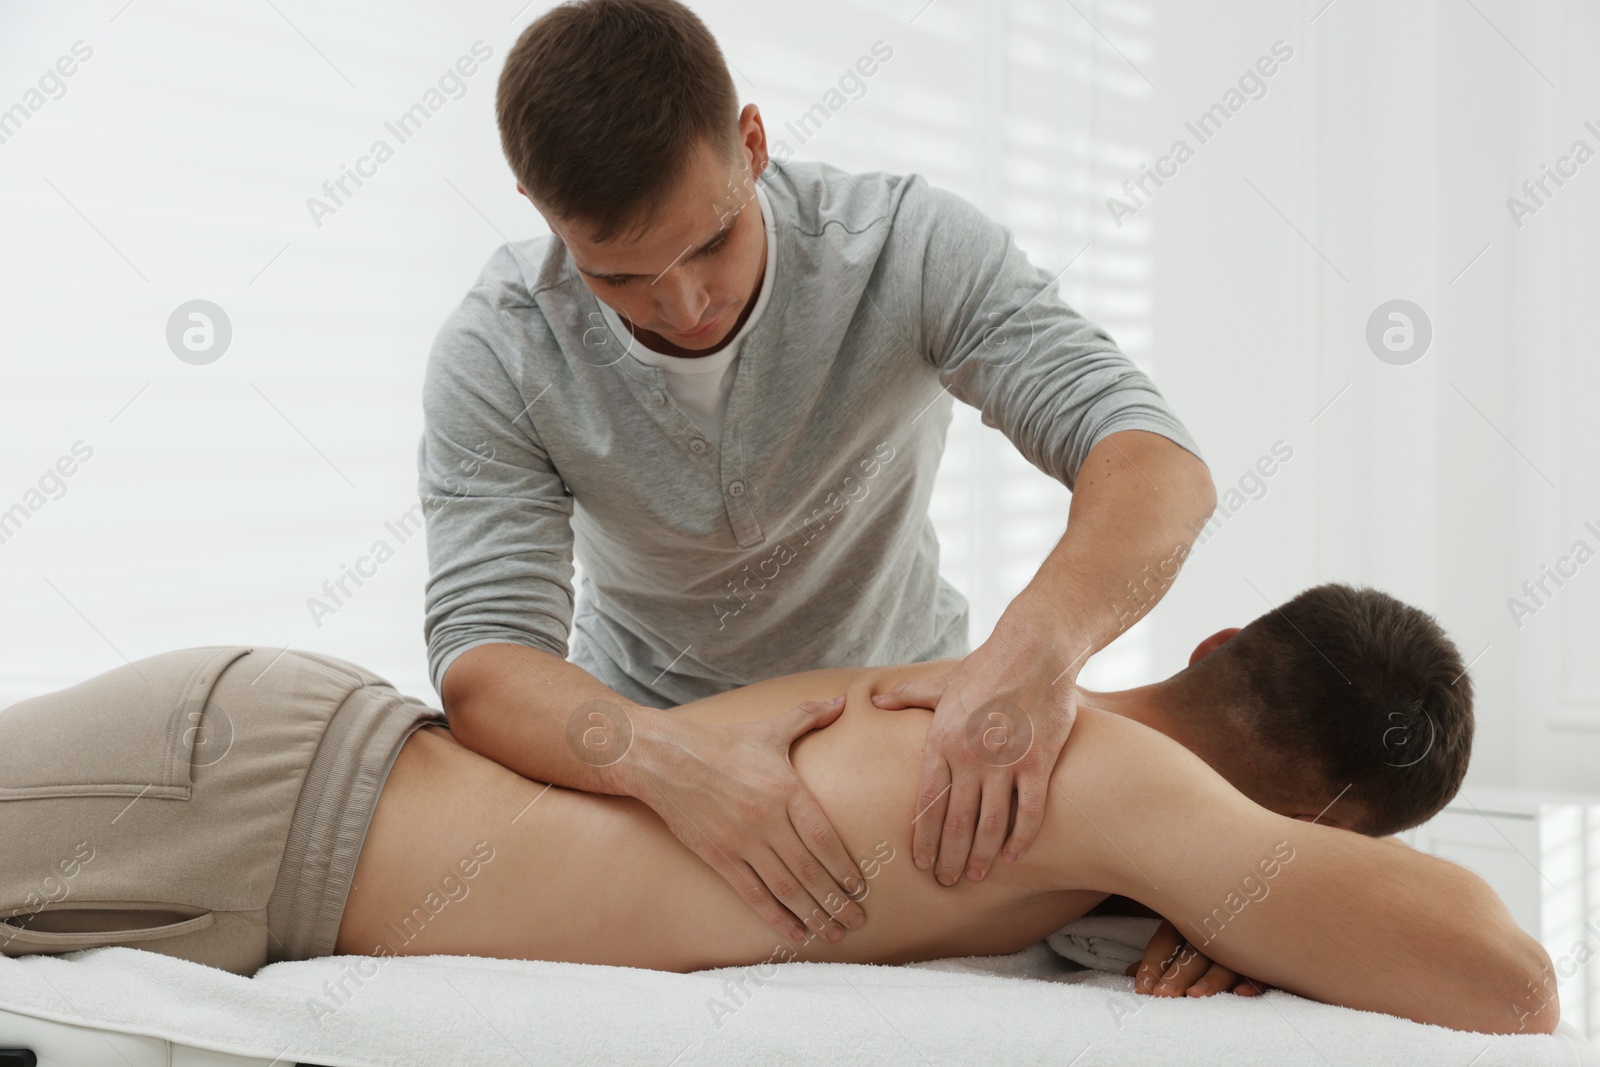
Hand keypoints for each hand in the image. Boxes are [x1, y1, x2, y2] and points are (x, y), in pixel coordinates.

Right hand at [625, 697, 867, 945]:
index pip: (824, 838)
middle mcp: (766, 819)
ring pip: (786, 888)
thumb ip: (810, 716)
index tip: (862, 889)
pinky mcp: (719, 857)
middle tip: (859, 921)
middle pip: (811, 870)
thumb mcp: (769, 728)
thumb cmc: (722, 743)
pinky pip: (753, 894)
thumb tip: (844, 700)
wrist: (665, 759)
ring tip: (836, 933)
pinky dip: (776, 918)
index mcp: (785, 788)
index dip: (845, 868)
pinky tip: (796, 934)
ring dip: (815, 914)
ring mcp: (742, 841)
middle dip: (838, 900)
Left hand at [871, 630, 1078, 884]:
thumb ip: (908, 697)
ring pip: (990, 823)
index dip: (923, 837)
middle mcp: (969, 756)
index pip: (926, 802)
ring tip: (976, 877)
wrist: (1035, 649)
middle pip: (955, 821)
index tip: (920, 862)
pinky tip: (1014, 856)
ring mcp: (1005, 761)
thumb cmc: (986, 667)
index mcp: (940, 741)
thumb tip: (875, 701)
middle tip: (945, 882)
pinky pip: (1028, 811)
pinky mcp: (1038, 762)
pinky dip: (1021, 838)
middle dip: (948, 857)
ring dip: (982, 856)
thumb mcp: (940, 683)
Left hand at [1125, 918, 1270, 997]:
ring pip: (1228, 960)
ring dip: (1210, 980)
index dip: (1153, 964)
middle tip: (1161, 996)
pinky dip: (1254, 980)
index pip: (1167, 939)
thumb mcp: (1182, 924)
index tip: (1140, 989)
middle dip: (1177, 975)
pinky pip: (1265, 967)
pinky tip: (1240, 993)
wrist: (1266, 885)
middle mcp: (1216, 923)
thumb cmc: (1213, 912)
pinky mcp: (1271, 952)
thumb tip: (1132, 973)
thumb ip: (1161, 952)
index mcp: (1189, 913)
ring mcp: (1245, 936)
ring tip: (1192, 997)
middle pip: (1195, 950)